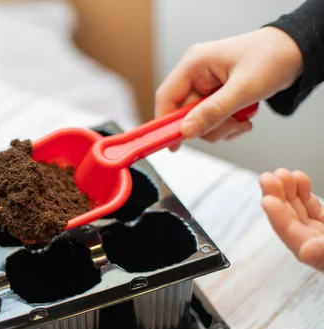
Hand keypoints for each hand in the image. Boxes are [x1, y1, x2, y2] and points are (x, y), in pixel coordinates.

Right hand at [156, 27, 302, 150]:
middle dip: (208, 126)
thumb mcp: (243, 89)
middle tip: (231, 125)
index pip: (166, 97)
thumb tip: (186, 131)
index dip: (165, 123)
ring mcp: (205, 86)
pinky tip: (243, 118)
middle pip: (184, 114)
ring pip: (199, 121)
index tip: (171, 144)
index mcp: (194, 64)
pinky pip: (212, 120)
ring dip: (221, 128)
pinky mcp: (216, 96)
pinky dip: (227, 126)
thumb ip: (213, 112)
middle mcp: (196, 74)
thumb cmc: (272, 58)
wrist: (295, 52)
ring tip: (242, 119)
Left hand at [260, 169, 323, 270]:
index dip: (277, 216)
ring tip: (281, 173)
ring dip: (288, 191)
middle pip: (290, 219)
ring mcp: (321, 235)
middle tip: (268, 178)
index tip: (267, 200)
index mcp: (317, 256)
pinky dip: (305, 195)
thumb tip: (307, 251)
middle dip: (277, 197)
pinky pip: (313, 210)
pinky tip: (298, 180)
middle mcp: (316, 245)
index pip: (290, 234)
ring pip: (300, 211)